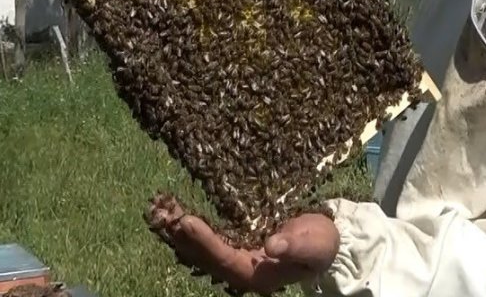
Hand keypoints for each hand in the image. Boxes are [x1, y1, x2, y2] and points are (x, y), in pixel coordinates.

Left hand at [148, 194, 339, 294]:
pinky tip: (174, 212)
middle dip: (182, 235)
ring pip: (199, 248)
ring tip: (160, 209)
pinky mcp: (232, 246)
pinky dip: (189, 226)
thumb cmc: (321, 243)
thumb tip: (272, 245)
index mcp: (257, 275)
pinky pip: (205, 238)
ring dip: (179, 230)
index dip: (205, 241)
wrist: (325, 244)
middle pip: (204, 255)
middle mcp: (240, 271)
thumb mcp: (314, 244)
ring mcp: (234, 259)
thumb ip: (294, 246)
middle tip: (162, 213)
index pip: (224, 258)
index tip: (187, 221)